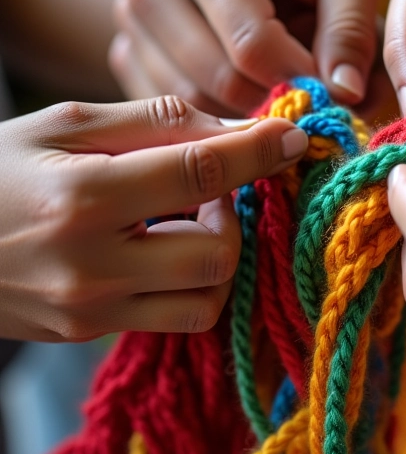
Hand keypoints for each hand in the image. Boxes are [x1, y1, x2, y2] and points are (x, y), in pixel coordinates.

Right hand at [0, 96, 307, 340]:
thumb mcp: (65, 123)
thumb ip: (154, 122)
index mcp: (82, 195)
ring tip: (187, 215)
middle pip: (217, 250)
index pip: (198, 171)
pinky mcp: (93, 331)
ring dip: (220, 249)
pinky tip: (171, 246)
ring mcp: (93, 308)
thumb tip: (236, 127)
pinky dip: (196, 280)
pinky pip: (180, 315)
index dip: (257, 150)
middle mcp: (92, 263)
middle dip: (233, 210)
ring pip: (208, 294)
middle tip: (210, 182)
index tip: (292, 135)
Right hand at [110, 0, 380, 114]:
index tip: (342, 85)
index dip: (303, 79)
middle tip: (318, 81)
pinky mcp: (136, 49)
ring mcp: (134, 20)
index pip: (251, 47)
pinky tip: (258, 84)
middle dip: (277, 96)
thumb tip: (344, 97)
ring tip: (287, 70)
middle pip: (216, 82)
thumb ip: (351, 29)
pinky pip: (179, 107)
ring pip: (195, 103)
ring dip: (252, 108)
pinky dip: (223, 112)